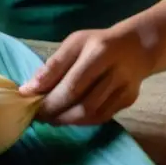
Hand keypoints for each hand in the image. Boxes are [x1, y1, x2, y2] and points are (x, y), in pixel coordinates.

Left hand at [19, 27, 153, 125]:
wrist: (137, 47)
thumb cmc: (98, 43)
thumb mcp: (74, 43)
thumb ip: (54, 66)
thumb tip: (29, 89)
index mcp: (99, 52)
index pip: (70, 83)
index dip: (47, 97)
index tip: (28, 101)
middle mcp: (114, 72)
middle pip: (81, 103)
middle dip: (55, 112)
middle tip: (37, 114)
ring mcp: (124, 89)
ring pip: (91, 114)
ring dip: (66, 119)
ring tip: (50, 117)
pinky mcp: (128, 101)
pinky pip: (100, 117)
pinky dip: (80, 120)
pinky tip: (68, 116)